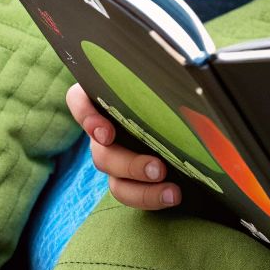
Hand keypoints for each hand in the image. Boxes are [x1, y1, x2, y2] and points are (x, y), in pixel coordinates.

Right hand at [65, 83, 181, 210]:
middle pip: (100, 151)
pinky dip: (149, 197)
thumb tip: (190, 72)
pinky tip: (172, 195)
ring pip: (114, 179)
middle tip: (158, 168)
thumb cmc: (171, 88)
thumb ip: (165, 78)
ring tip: (171, 191)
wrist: (190, 115)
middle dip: (128, 163)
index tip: (106, 132)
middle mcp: (103, 128)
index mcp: (105, 98)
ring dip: (142, 189)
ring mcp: (114, 155)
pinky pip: (130, 192)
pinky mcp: (129, 176)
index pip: (78, 100)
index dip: (86, 116)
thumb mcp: (166, 81)